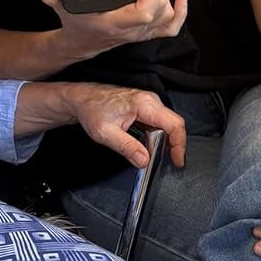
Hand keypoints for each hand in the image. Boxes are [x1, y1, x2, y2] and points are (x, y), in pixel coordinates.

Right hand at [41, 0, 188, 60]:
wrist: (80, 42)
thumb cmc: (74, 22)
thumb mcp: (58, 5)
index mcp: (114, 24)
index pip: (143, 13)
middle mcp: (130, 31)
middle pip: (158, 12)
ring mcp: (140, 34)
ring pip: (165, 18)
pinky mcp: (145, 33)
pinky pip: (170, 28)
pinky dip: (180, 14)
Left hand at [63, 82, 186, 169]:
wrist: (82, 98)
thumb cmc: (91, 109)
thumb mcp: (106, 133)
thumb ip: (127, 147)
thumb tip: (144, 160)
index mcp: (144, 104)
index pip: (174, 124)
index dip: (179, 145)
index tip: (177, 161)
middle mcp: (150, 101)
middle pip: (174, 124)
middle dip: (173, 145)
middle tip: (168, 162)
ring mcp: (148, 103)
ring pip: (167, 125)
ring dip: (165, 142)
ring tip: (154, 156)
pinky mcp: (145, 108)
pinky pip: (158, 124)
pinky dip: (157, 137)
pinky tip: (148, 147)